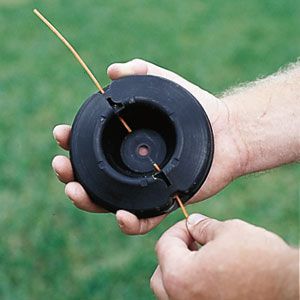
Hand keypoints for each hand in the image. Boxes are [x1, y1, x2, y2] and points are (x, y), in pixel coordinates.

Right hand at [52, 59, 243, 233]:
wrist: (227, 132)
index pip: (90, 146)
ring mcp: (144, 187)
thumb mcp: (165, 84)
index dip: (71, 141)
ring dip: (87, 201)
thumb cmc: (195, 109)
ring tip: (75, 192)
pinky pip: (143, 219)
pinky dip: (129, 222)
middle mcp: (129, 167)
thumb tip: (111, 71)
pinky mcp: (163, 203)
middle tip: (62, 167)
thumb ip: (141, 72)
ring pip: (108, 202)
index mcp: (124, 143)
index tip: (62, 134)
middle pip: (91, 177)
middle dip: (70, 174)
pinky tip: (121, 215)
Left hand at [151, 214, 297, 299]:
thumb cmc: (260, 260)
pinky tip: (210, 274)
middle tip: (193, 241)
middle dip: (173, 252)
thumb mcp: (228, 231)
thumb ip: (202, 226)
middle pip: (161, 273)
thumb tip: (191, 223)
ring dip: (179, 271)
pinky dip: (191, 286)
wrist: (290, 287)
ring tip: (201, 257)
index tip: (191, 225)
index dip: (178, 230)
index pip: (164, 246)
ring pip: (171, 291)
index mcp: (180, 276)